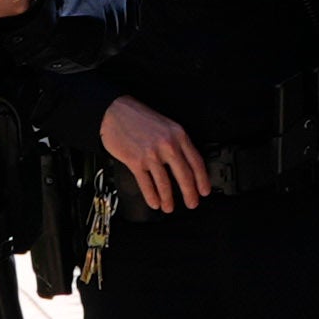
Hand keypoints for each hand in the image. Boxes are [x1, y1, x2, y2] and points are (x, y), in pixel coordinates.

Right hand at [98, 95, 209, 214]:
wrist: (114, 111)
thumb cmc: (138, 117)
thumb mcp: (165, 124)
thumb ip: (176, 142)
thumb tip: (185, 164)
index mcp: (178, 135)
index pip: (196, 162)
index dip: (202, 180)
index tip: (204, 191)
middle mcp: (167, 145)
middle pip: (184, 176)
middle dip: (190, 194)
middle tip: (192, 204)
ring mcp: (151, 154)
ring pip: (165, 184)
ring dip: (168, 199)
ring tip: (169, 207)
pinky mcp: (135, 161)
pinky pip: (146, 184)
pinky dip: (151, 197)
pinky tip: (154, 202)